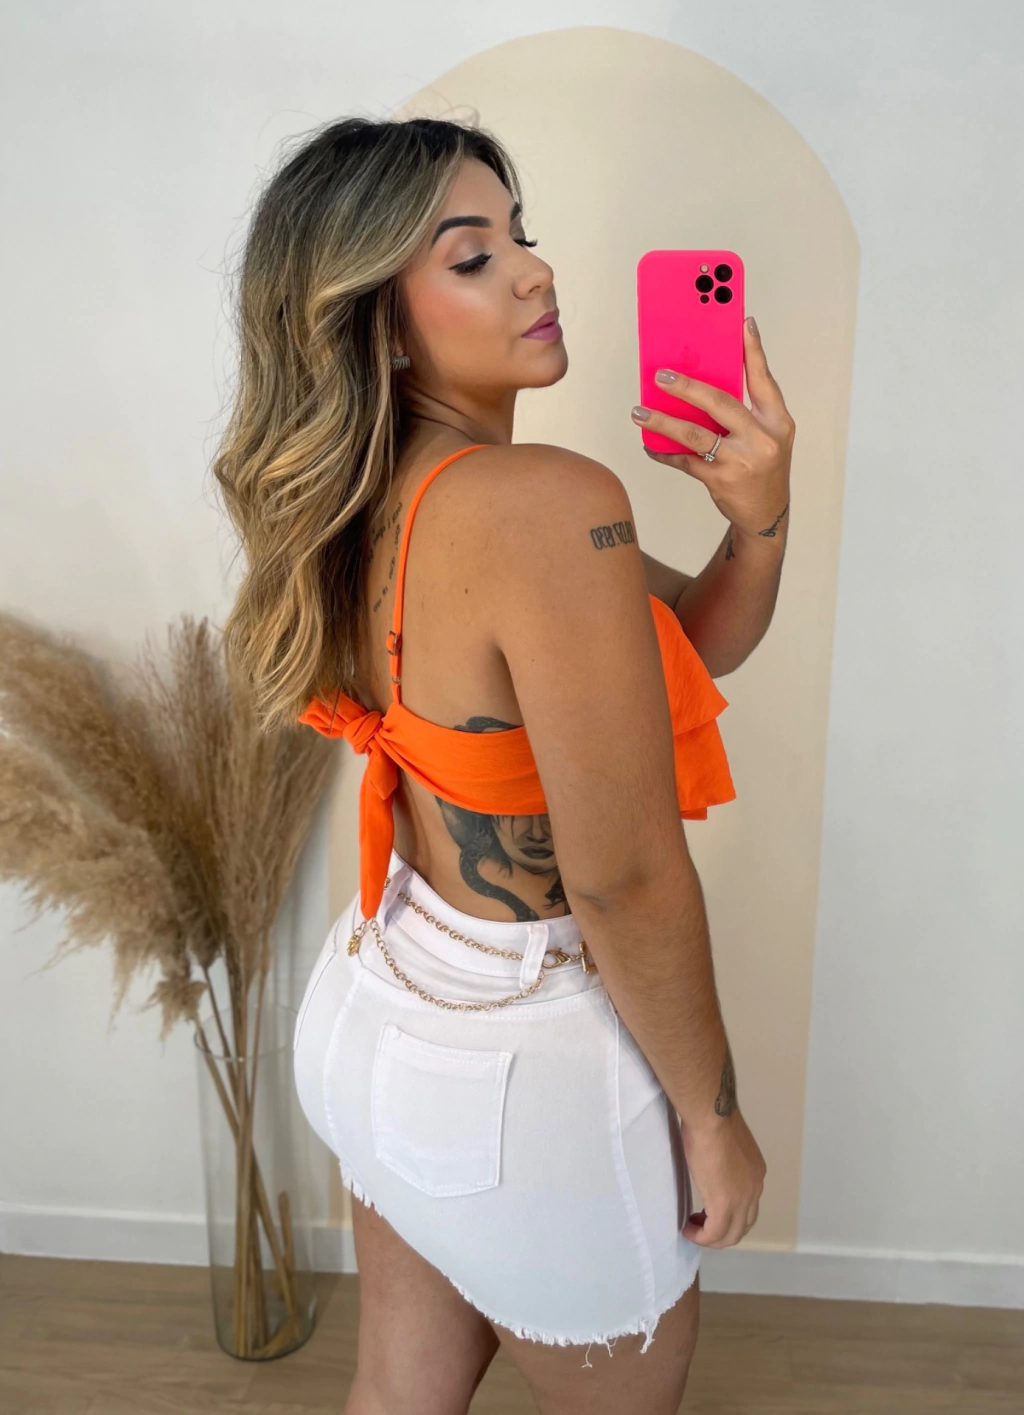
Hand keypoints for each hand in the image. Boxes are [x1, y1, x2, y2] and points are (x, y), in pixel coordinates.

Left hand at [631, 317, 794, 540]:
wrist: (766, 514)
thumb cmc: (763, 466)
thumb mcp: (768, 435)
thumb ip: (748, 409)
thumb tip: (709, 379)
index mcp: (777, 421)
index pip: (764, 380)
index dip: (754, 351)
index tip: (743, 323)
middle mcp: (761, 439)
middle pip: (720, 403)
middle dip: (687, 387)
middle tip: (660, 376)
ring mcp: (740, 461)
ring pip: (695, 435)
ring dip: (662, 422)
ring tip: (638, 412)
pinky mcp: (720, 480)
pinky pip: (685, 461)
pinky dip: (664, 453)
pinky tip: (650, 445)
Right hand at [679, 1107, 766, 1247]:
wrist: (711, 1117)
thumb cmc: (712, 1121)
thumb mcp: (725, 1144)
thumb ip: (724, 1158)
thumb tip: (710, 1160)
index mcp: (756, 1173)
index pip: (748, 1205)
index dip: (729, 1213)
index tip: (707, 1209)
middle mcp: (754, 1189)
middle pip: (743, 1225)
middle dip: (722, 1230)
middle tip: (700, 1224)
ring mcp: (742, 1199)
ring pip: (732, 1234)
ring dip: (712, 1238)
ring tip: (694, 1230)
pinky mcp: (724, 1204)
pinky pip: (714, 1234)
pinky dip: (702, 1238)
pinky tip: (688, 1230)